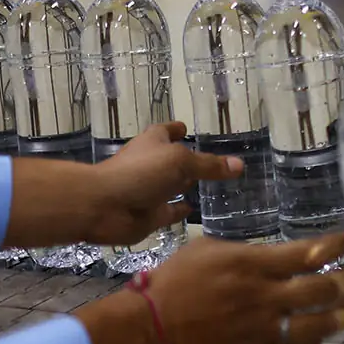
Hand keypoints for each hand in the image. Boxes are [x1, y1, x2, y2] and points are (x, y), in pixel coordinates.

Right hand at [74, 233, 343, 343]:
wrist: (148, 327)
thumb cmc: (174, 281)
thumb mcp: (210, 248)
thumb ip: (248, 251)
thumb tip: (276, 253)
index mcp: (252, 265)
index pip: (309, 254)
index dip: (335, 247)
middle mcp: (263, 297)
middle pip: (322, 290)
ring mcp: (260, 331)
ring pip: (316, 327)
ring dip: (336, 318)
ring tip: (343, 313)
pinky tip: (314, 342)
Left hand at [82, 122, 241, 245]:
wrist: (104, 207)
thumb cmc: (140, 172)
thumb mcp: (180, 162)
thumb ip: (209, 165)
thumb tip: (239, 165)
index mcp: (153, 143)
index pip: (166, 131)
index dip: (176, 129)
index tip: (186, 128)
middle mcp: (151, 165)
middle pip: (172, 160)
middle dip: (187, 159)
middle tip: (213, 161)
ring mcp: (149, 191)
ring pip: (172, 186)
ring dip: (185, 185)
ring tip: (210, 186)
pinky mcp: (149, 215)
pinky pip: (169, 211)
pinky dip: (179, 210)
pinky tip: (193, 209)